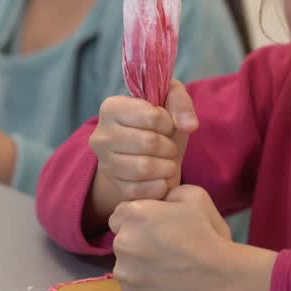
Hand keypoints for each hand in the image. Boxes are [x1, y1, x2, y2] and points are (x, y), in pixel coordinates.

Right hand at [90, 81, 197, 202]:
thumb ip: (181, 103)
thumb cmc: (158, 122)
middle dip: (170, 146)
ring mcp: (105, 164)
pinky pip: (141, 190)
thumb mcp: (169, 100)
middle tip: (170, 146)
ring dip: (167, 166)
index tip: (166, 124)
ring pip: (144, 168)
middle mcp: (101, 136)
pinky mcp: (114, 187)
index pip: (152, 116)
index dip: (169, 122)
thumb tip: (189, 125)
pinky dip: (160, 185)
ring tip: (168, 161)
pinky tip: (162, 177)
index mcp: (111, 108)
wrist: (148, 153)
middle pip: (149, 142)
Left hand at [109, 184, 232, 290]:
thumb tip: (160, 202)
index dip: (139, 222)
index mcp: (133, 214)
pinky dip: (145, 290)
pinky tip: (167, 287)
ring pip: (125, 268)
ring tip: (168, 272)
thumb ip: (167, 193)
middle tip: (166, 251)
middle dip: (138, 244)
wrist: (223, 281)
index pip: (120, 216)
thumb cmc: (210, 235)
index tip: (157, 230)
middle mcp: (121, 243)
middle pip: (122, 241)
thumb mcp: (194, 196)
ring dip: (140, 268)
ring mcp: (124, 274)